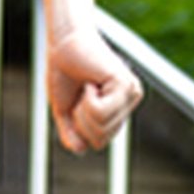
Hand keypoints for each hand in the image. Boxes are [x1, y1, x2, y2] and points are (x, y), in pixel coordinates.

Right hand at [45, 24, 141, 153]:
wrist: (63, 44)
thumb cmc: (63, 72)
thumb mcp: (65, 112)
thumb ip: (72, 135)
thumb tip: (82, 149)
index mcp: (117, 110)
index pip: (98, 143)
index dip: (79, 130)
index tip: (76, 103)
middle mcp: (128, 103)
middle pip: (101, 139)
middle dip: (81, 122)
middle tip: (81, 94)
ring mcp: (130, 94)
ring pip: (102, 128)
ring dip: (84, 111)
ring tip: (87, 87)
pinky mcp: (125, 84)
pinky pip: (101, 113)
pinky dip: (88, 101)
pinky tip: (92, 82)